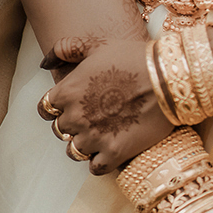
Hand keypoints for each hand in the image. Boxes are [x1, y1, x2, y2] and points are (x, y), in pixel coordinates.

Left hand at [40, 32, 171, 174]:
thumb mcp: (97, 45)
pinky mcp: (114, 153)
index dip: (56, 109)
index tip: (70, 107)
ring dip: (85, 145)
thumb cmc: (133, 58)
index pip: (45, 110)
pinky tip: (112, 149)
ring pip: (75, 151)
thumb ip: (67, 49)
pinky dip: (101, 161)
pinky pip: (95, 168)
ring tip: (103, 134)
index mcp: (68, 91)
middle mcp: (76, 116)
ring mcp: (94, 137)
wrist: (167, 78)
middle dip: (73, 126)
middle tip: (93, 117)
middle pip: (61, 131)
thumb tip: (45, 63)